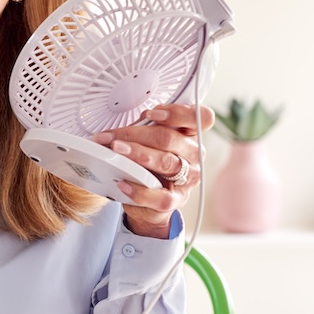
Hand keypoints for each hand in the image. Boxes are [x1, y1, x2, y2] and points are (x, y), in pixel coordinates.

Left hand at [93, 104, 214, 238]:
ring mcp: (188, 178)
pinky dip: (139, 191)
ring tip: (116, 151)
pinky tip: (122, 184)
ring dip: (137, 154)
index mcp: (190, 135)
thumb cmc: (149, 164)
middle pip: (169, 138)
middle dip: (136, 134)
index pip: (201, 117)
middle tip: (112, 137)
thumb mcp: (149, 141)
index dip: (178, 113)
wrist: (149, 200)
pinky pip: (160, 196)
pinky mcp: (177, 200)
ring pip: (165, 162)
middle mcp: (194, 155)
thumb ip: (145, 129)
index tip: (152, 113)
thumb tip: (126, 126)